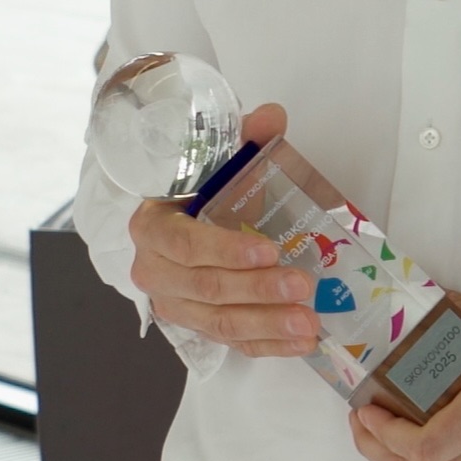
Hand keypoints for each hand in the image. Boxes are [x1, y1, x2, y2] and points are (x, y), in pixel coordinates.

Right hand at [128, 103, 319, 357]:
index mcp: (151, 226)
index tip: (268, 252)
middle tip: (303, 286)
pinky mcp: (195, 325)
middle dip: (257, 291)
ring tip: (308, 323)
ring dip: (266, 324)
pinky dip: (266, 344)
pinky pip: (230, 342)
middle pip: (206, 288)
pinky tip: (299, 342)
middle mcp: (154, 270)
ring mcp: (173, 304)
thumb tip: (272, 116)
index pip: (184, 244)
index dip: (225, 251)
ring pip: (218, 322)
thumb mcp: (218, 157)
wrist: (182, 213)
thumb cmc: (199, 185)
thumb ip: (244, 136)